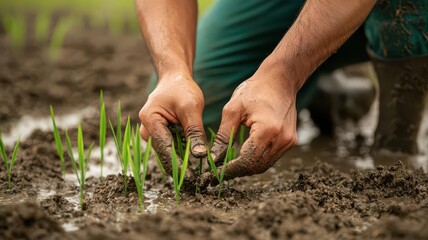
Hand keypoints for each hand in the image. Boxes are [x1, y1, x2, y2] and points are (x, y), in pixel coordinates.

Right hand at [139, 73, 207, 182]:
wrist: (175, 79)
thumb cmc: (182, 89)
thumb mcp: (191, 108)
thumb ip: (194, 132)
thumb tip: (200, 156)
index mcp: (150, 120)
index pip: (165, 148)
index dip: (178, 165)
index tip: (190, 179)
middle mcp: (147, 129)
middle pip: (164, 153)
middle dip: (180, 166)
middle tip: (196, 181)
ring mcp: (152, 133)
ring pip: (168, 152)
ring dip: (182, 161)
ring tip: (198, 174)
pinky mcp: (160, 135)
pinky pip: (171, 147)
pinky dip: (182, 152)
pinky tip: (195, 159)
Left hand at [202, 69, 297, 185]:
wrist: (280, 80)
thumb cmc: (255, 90)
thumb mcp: (233, 110)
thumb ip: (223, 136)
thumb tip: (213, 157)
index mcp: (267, 130)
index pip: (246, 161)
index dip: (229, 170)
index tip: (214, 173)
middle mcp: (282, 139)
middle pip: (256, 167)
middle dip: (236, 171)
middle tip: (218, 170)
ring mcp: (289, 141)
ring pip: (264, 165)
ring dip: (246, 167)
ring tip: (228, 165)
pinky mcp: (291, 141)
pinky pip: (271, 157)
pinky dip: (256, 159)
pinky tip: (243, 155)